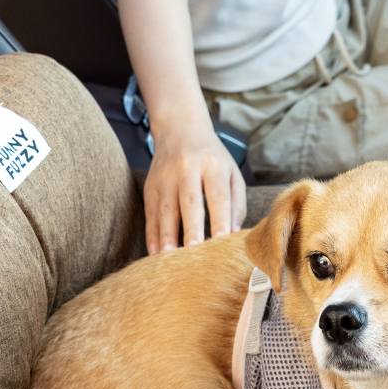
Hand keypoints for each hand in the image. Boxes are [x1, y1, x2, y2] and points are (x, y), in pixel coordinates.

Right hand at [143, 123, 246, 253]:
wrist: (180, 129)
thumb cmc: (213, 159)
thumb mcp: (232, 173)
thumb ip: (237, 204)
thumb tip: (234, 235)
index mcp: (213, 165)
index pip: (218, 196)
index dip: (220, 219)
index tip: (221, 241)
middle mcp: (187, 169)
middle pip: (189, 203)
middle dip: (191, 230)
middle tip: (194, 254)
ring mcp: (165, 177)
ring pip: (166, 210)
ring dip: (167, 236)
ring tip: (170, 259)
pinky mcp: (150, 186)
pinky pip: (150, 213)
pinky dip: (152, 235)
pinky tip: (155, 253)